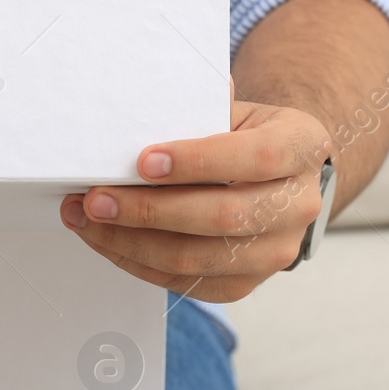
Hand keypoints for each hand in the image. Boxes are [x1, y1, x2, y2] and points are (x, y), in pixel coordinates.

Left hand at [60, 99, 331, 302]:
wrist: (274, 177)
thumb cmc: (241, 135)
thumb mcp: (233, 110)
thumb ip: (198, 108)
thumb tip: (141, 105)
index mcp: (302, 147)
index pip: (256, 158)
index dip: (198, 161)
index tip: (143, 161)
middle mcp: (298, 205)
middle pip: (221, 217)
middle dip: (148, 210)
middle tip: (95, 198)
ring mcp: (275, 252)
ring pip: (196, 258)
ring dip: (130, 241)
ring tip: (85, 218)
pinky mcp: (243, 284)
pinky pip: (182, 281)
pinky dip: (135, 261)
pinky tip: (104, 239)